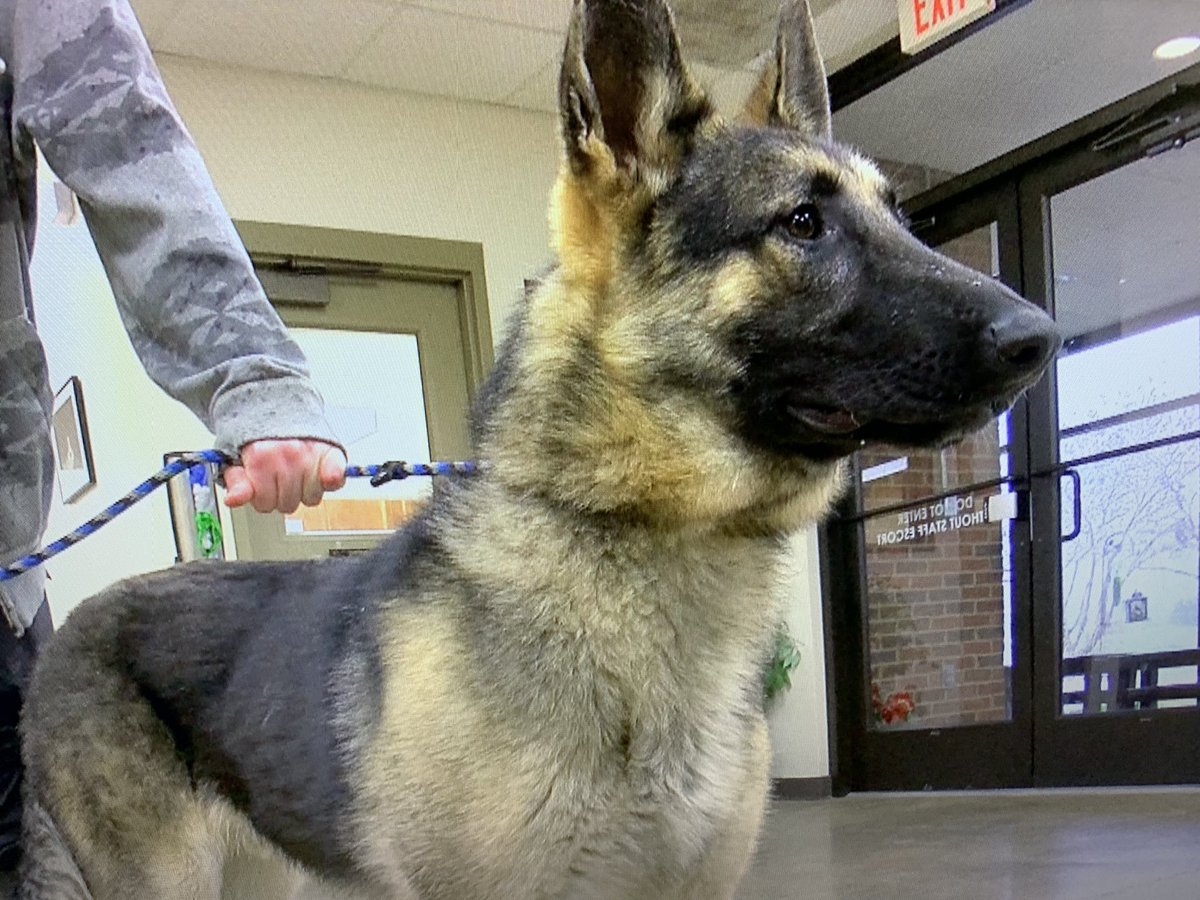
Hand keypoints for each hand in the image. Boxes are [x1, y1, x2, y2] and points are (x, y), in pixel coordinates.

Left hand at [222, 439, 346, 513]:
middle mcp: (287, 455)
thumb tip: (234, 499)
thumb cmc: (261, 436)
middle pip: (288, 504)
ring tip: (299, 474)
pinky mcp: (332, 453)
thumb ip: (236, 481)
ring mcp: (311, 455)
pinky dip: (332, 480)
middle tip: (280, 479)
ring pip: (310, 498)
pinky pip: (336, 478)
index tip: (262, 486)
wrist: (281, 405)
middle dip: (282, 496)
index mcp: (261, 457)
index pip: (264, 503)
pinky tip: (325, 477)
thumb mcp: (238, 457)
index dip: (263, 499)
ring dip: (305, 491)